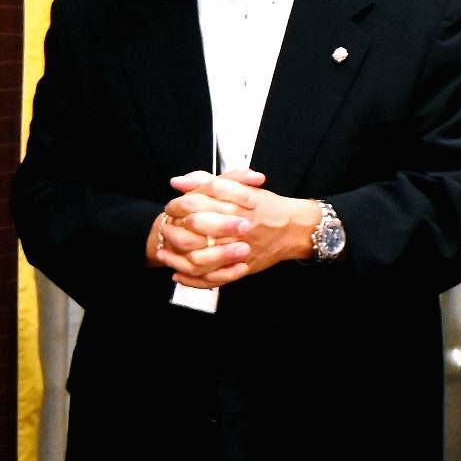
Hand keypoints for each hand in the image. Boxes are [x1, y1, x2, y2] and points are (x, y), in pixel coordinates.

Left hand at [166, 169, 318, 282]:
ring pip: (202, 256)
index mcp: (235, 203)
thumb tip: (176, 182)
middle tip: (167, 230)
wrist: (295, 228)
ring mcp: (240, 249)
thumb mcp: (240, 187)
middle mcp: (237, 226)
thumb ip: (207, 181)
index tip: (171, 208)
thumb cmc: (266, 206)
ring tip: (164, 255)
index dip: (178, 205)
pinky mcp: (242, 267)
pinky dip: (193, 279)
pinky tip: (179, 274)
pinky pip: (214, 278)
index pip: (196, 202)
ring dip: (178, 256)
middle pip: (197, 226)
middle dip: (176, 228)